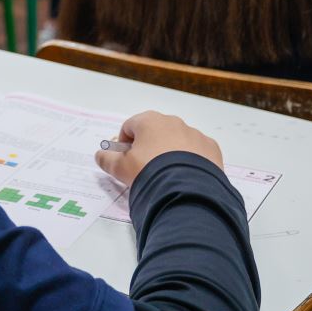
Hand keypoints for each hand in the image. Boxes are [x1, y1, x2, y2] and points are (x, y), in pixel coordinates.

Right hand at [95, 110, 223, 187]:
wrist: (185, 189)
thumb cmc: (149, 172)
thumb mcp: (121, 168)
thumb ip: (107, 160)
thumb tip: (100, 155)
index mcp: (149, 121)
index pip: (130, 126)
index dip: (124, 143)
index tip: (125, 159)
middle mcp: (173, 122)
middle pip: (155, 132)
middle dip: (148, 147)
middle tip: (145, 169)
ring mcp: (194, 134)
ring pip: (177, 141)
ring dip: (170, 153)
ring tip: (167, 176)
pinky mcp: (210, 148)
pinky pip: (197, 152)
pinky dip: (191, 161)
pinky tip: (185, 177)